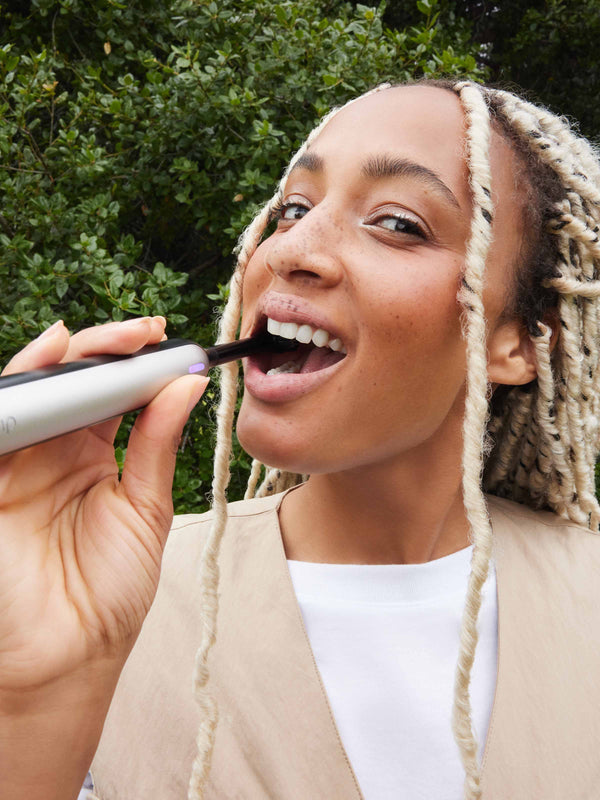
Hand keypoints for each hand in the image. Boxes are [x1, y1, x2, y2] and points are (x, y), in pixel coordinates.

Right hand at [0, 317, 207, 692]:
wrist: (69, 655)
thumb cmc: (110, 590)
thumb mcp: (146, 509)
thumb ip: (156, 446)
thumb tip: (187, 386)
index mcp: (96, 455)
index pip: (114, 392)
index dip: (138, 364)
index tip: (172, 343)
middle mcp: (56, 449)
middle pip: (76, 380)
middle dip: (107, 348)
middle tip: (144, 333)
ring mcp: (21, 460)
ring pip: (37, 389)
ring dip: (66, 357)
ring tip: (103, 340)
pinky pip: (2, 419)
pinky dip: (22, 383)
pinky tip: (48, 359)